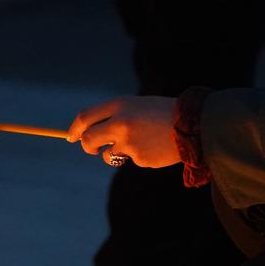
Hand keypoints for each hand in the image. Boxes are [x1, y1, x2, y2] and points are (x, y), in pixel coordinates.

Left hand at [67, 96, 181, 167]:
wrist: (194, 124)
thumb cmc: (163, 112)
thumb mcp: (137, 105)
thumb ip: (115, 115)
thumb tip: (89, 133)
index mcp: (120, 105)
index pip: (86, 117)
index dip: (75, 128)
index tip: (70, 136)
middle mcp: (120, 123)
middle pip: (88, 140)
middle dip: (87, 146)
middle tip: (92, 148)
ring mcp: (129, 143)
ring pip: (109, 154)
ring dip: (115, 153)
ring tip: (138, 142)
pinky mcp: (139, 158)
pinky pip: (131, 160)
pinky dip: (139, 155)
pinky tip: (154, 146)